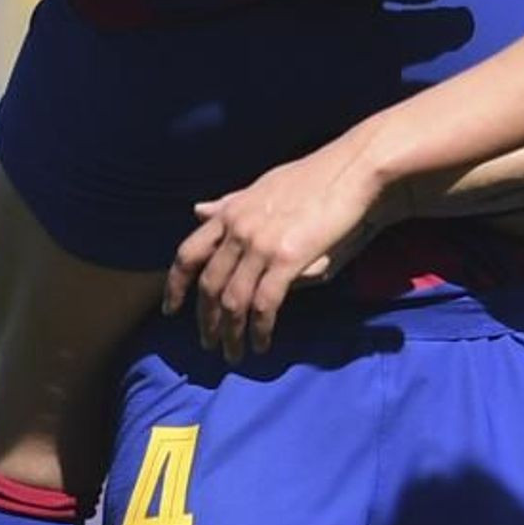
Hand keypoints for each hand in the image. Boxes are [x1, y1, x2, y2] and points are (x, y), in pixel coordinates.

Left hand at [169, 143, 393, 358]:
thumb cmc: (314, 177)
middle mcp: (238, 229)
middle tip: (208, 344)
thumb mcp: (262, 187)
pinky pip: (264, 305)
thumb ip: (229, 204)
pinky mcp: (287, 258)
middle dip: (206, 321)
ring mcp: (260, 244)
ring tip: (234, 354)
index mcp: (230, 212)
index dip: (175, 286)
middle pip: (209, 286)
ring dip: (230, 334)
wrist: (353, 170)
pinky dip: (259, 330)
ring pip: (233, 301)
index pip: (188, 254)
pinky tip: (262, 343)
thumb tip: (197, 211)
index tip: (170, 310)